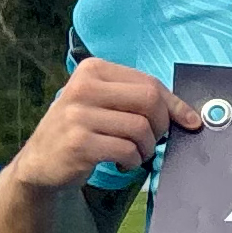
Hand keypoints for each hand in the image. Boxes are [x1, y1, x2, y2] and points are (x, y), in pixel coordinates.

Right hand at [10, 58, 194, 189]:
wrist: (41, 161)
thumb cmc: (82, 129)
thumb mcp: (104, 104)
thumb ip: (139, 101)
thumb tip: (189, 116)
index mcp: (92, 70)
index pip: (149, 83)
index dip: (175, 105)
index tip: (189, 121)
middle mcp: (82, 88)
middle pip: (149, 101)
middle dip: (161, 126)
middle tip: (152, 140)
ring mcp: (77, 115)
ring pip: (140, 129)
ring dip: (146, 148)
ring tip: (133, 153)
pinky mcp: (78, 143)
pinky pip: (127, 150)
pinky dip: (133, 161)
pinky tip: (121, 162)